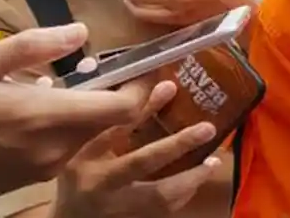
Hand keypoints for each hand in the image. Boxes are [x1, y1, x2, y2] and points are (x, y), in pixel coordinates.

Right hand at [0, 24, 144, 214]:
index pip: (121, 108)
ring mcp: (43, 168)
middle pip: (113, 122)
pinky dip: (73, 124)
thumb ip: (32, 46)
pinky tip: (48, 104)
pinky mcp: (32, 178)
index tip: (150, 63)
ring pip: (91, 134)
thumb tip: (80, 31)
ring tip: (81, 79)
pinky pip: (69, 147)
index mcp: (42, 118)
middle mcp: (52, 148)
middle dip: (125, 93)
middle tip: (120, 65)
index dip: (144, 86)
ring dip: (97, 108)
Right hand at [52, 80, 218, 216]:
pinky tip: (197, 178)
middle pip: (142, 162)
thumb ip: (114, 120)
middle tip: (207, 128)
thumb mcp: (84, 147)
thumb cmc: (77, 176)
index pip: (115, 128)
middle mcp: (101, 183)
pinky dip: (184, 194)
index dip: (143, 107)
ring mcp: (118, 207)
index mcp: (85, 158)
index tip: (170, 86)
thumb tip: (157, 85)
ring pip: (160, 195)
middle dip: (177, 144)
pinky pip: (165, 210)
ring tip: (212, 161)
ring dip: (191, 178)